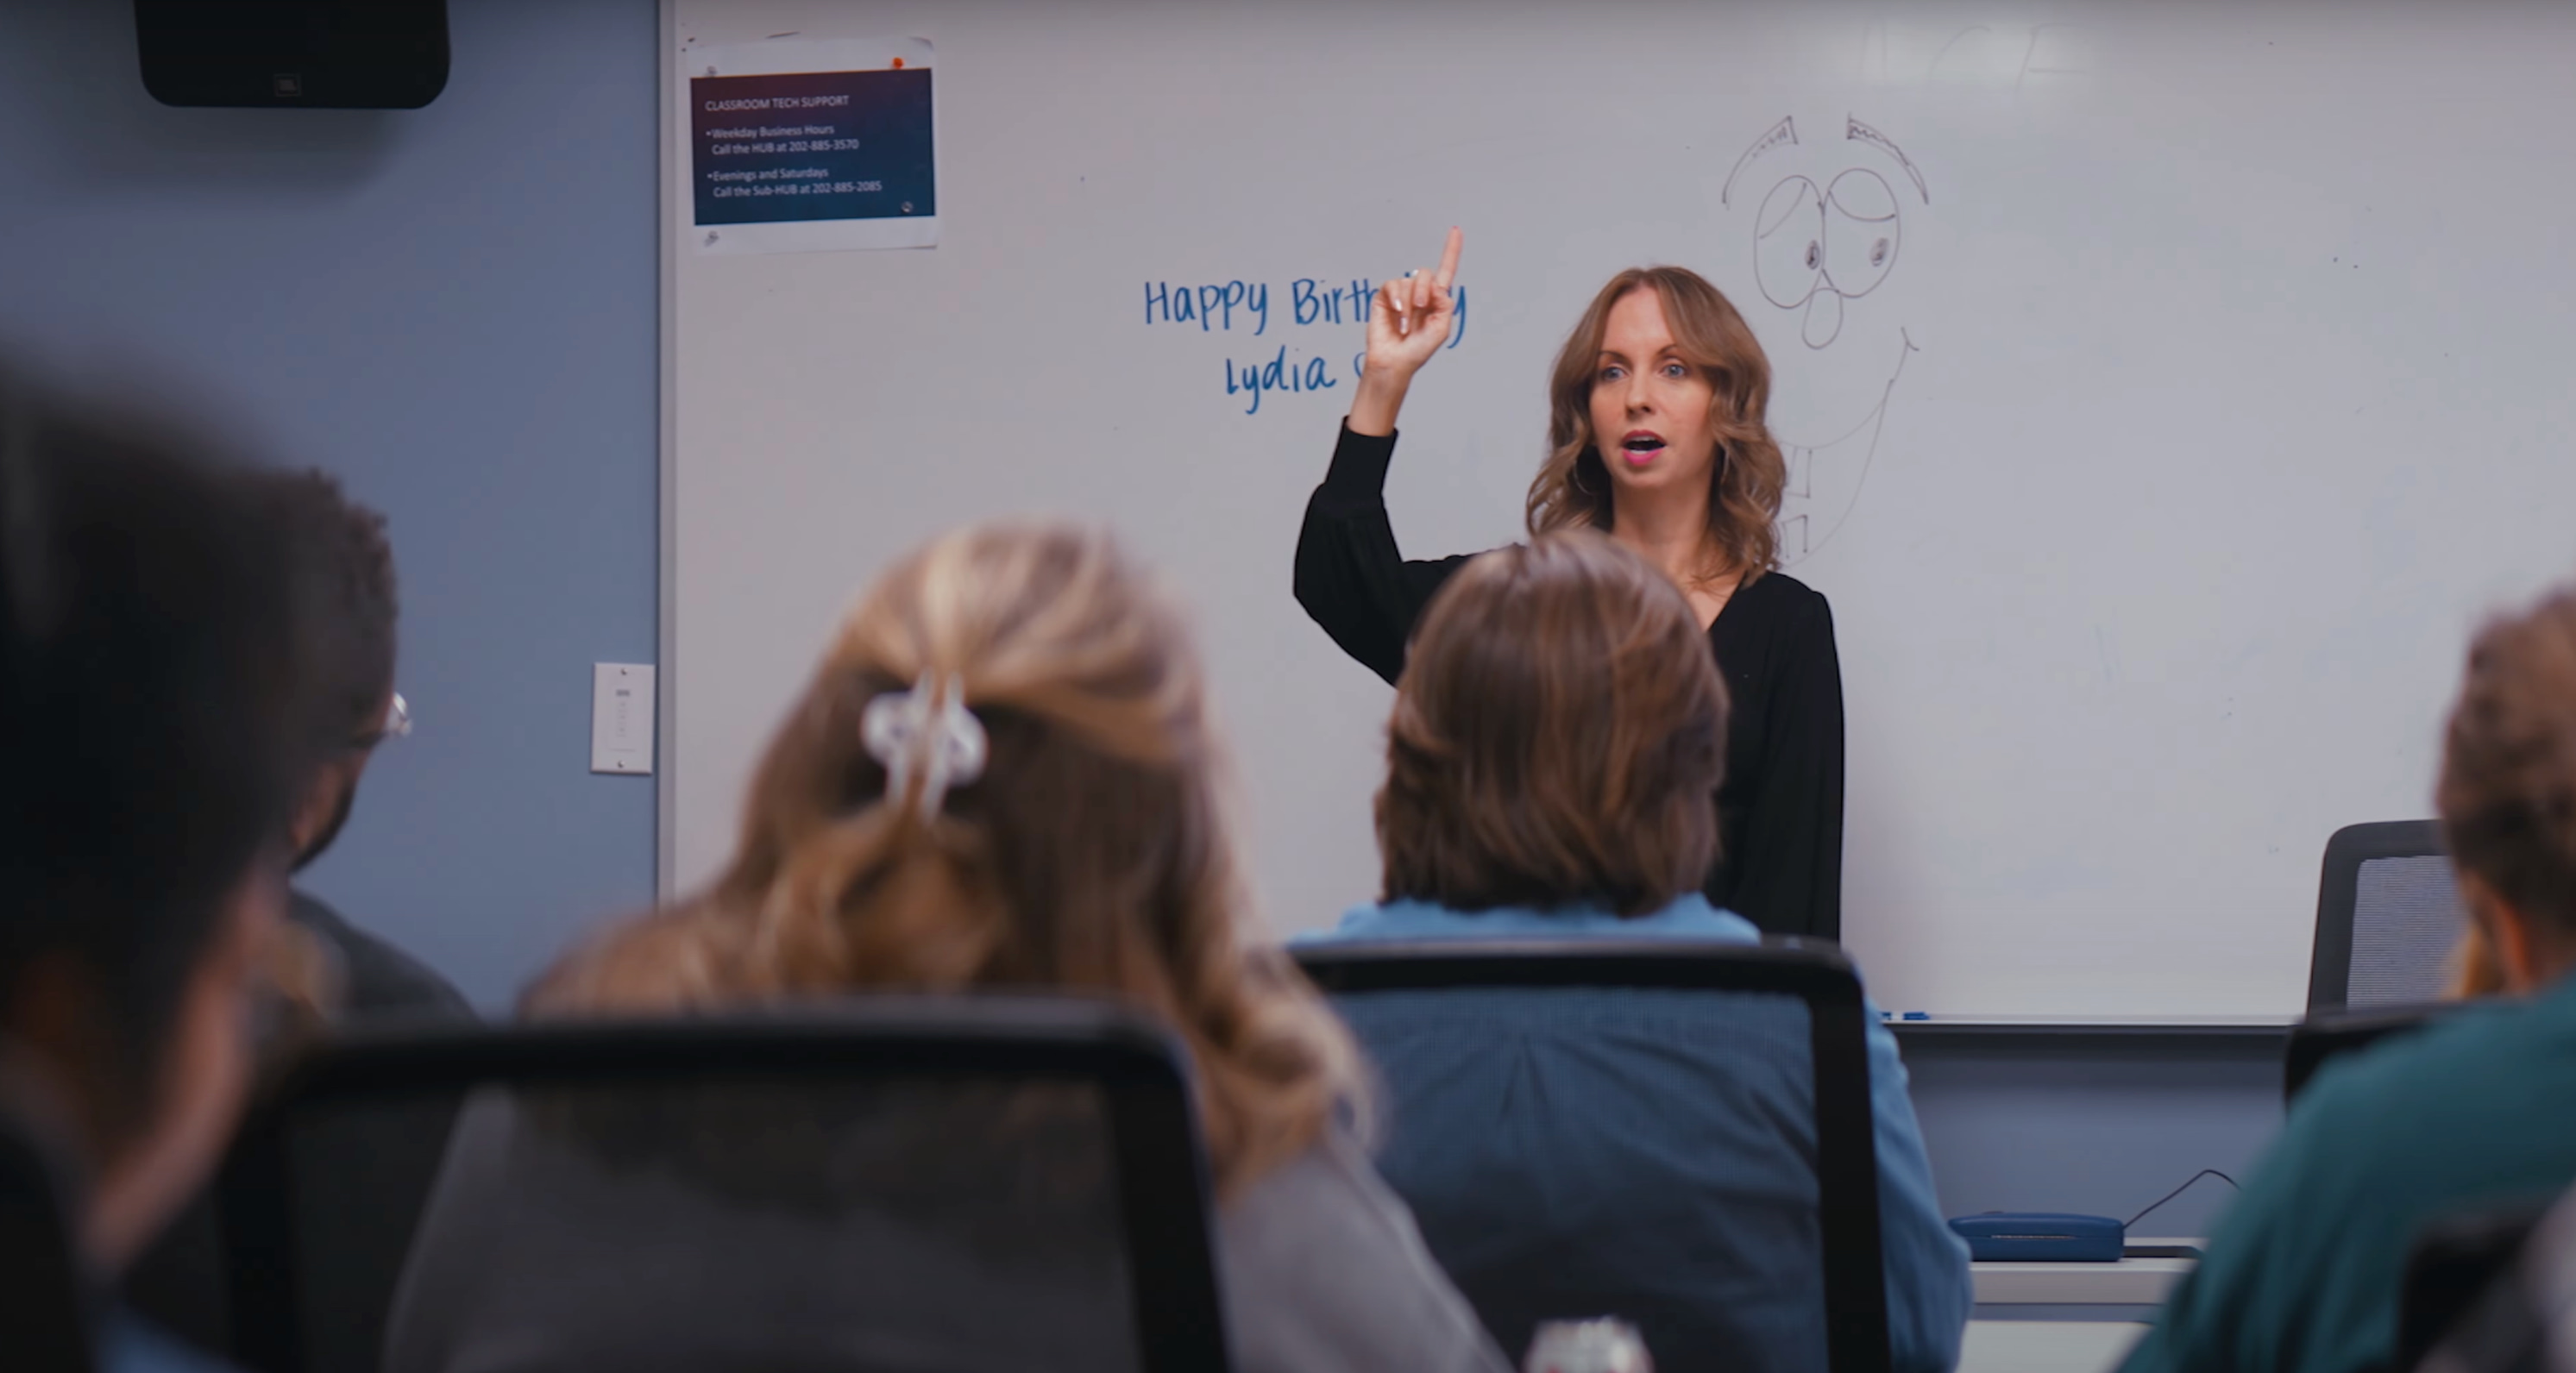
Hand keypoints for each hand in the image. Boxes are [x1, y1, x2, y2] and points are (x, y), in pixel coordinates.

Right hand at [1362, 227, 1462, 380]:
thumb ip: (1445, 304)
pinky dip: (1396, 298)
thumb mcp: (1442, 328)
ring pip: (1408, 281)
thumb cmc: (1418, 349)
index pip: (1445, 271)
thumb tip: (1435, 286)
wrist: (1395, 362)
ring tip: (1404, 324)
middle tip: (1422, 308)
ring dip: (1409, 303)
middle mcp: (1419, 293)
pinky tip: (1396, 312)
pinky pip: (1392, 284)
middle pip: (1425, 274)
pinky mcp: (1384, 297)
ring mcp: (1401, 295)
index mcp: (1436, 300)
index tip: (1456, 230)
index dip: (1451, 250)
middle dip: (1425, 290)